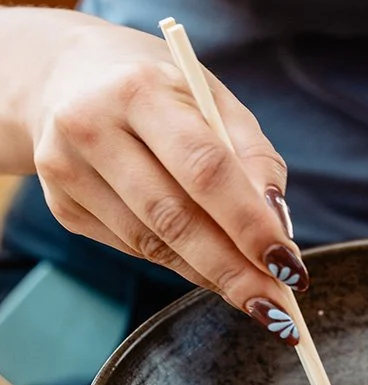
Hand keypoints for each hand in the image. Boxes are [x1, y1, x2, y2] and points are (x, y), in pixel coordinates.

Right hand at [29, 18, 307, 339]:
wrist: (67, 77)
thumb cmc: (161, 89)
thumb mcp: (213, 100)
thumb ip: (252, 157)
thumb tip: (278, 227)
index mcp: (139, 89)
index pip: (204, 167)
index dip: (248, 222)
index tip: (288, 263)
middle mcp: (92, 127)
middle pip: (173, 216)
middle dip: (233, 269)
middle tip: (279, 307)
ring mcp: (67, 170)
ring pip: (151, 242)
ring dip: (210, 276)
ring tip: (257, 297)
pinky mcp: (61, 205)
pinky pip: (133, 247)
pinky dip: (179, 263)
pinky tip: (211, 270)